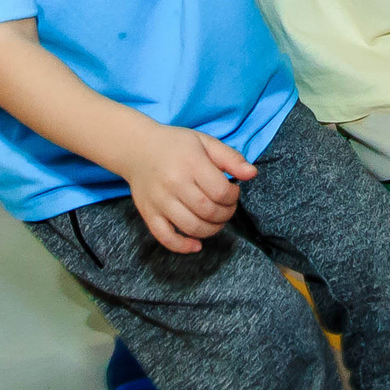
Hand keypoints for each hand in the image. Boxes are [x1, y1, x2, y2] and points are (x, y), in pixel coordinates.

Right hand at [121, 124, 256, 253]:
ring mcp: (160, 201)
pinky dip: (182, 246)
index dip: (234, 197)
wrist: (137, 148)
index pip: (221, 191)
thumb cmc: (175, 145)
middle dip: (225, 214)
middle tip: (227, 207)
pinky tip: (196, 245)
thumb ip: (231, 158)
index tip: (233, 192)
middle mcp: (174, 184)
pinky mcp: (148, 214)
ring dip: (211, 230)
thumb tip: (252, 174)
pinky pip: (165, 237)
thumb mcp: (205, 142)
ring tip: (216, 220)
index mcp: (191, 163)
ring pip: (191, 227)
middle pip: (208, 211)